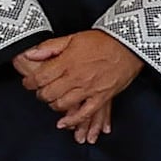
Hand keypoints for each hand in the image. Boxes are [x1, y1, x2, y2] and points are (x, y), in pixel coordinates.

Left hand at [15, 30, 138, 142]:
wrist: (131, 45)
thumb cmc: (103, 41)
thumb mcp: (73, 38)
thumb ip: (50, 47)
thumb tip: (29, 54)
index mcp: (66, 62)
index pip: (39, 78)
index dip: (29, 82)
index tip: (29, 82)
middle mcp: (75, 77)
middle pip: (48, 94)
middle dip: (41, 93)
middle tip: (42, 90)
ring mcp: (89, 89)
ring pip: (61, 104)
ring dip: (54, 104)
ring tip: (54, 99)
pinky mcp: (102, 97)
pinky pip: (84, 113)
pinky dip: (72, 120)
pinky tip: (63, 123)